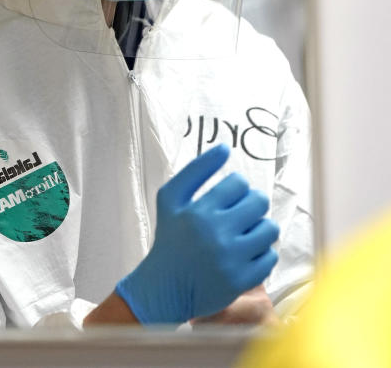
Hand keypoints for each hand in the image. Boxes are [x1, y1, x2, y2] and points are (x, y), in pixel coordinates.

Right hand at [115, 144, 279, 323]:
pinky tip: (243, 255)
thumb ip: (195, 171)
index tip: (226, 199)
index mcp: (198, 211)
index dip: (235, 189)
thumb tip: (224, 147)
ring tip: (243, 234)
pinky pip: (270, 257)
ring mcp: (231, 259)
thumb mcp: (170, 200)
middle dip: (251, 205)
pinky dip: (261, 255)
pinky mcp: (242, 281)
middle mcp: (216, 234)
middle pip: (259, 202)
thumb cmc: (169, 239)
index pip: (239, 183)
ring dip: (260, 229)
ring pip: (270, 229)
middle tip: (239, 215)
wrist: (164, 288)